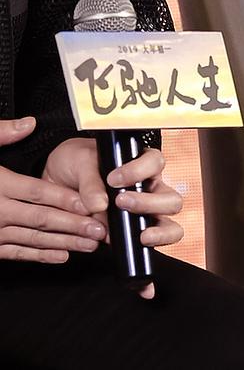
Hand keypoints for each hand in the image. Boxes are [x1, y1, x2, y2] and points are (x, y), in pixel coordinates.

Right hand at [0, 117, 106, 265]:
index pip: (38, 192)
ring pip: (32, 239)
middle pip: (41, 219)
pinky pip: (15, 252)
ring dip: (62, 243)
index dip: (65, 198)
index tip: (88, 204)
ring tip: (88, 245)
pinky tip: (60, 256)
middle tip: (98, 230)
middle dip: (72, 226)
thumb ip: (2, 134)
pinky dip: (38, 255)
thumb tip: (29, 123)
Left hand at [43, 139, 184, 299]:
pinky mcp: (128, 240)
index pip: (155, 163)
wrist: (55, 184)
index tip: (114, 179)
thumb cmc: (75, 165)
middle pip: (172, 199)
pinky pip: (146, 258)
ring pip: (169, 226)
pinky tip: (145, 289)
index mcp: (140, 166)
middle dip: (151, 204)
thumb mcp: (79, 164)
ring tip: (138, 237)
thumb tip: (99, 206)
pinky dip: (147, 276)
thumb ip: (90, 181)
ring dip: (158, 233)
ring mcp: (141, 218)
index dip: (140, 170)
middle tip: (121, 204)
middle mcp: (148, 191)